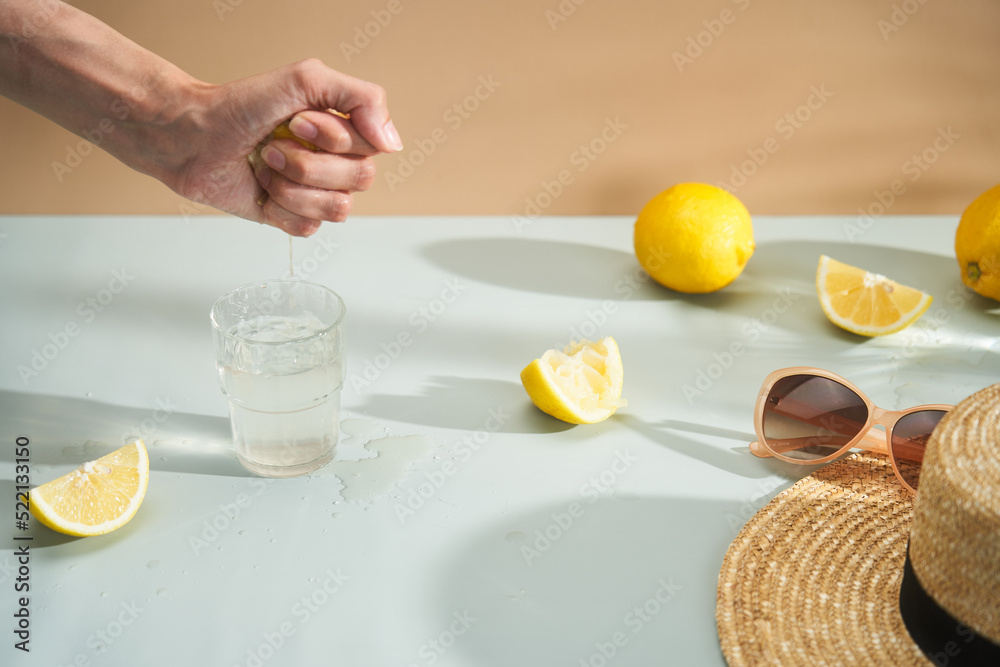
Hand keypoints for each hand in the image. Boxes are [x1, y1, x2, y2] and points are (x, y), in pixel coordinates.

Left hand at [169, 59, 402, 236]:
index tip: (297, 120)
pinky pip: (309, 226)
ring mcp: (316, 192)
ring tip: (266, 164)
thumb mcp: (306, 80)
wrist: (191, 137)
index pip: (373, 147)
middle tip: (274, 144)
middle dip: (309, 162)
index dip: (335, 138)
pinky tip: (262, 189)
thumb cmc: (239, 105)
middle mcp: (337, 163)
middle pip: (360, 180)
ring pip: (337, 208)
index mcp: (346, 131)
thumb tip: (393, 142)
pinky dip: (279, 207)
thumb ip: (362, 98)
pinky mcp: (293, 217)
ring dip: (292, 185)